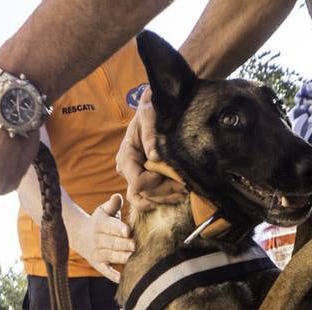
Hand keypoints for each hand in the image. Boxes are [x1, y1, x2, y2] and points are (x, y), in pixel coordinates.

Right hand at [72, 194, 134, 281]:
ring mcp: (98, 253)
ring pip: (110, 256)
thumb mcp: (103, 211)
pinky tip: (121, 279)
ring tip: (132, 258)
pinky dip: (112, 275)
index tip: (127, 231)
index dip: (119, 228)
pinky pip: (105, 271)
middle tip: (135, 245)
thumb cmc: (100, 221)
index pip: (110, 226)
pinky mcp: (98, 264)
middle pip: (112, 242)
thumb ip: (112, 205)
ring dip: (121, 257)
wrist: (80, 236)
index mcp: (100, 225)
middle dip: (123, 244)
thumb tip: (118, 196)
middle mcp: (98, 240)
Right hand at [116, 90, 183, 212]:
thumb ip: (151, 135)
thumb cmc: (150, 110)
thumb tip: (155, 157)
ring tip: (185, 191)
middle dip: (165, 192)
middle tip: (185, 185)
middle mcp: (127, 169)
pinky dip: (165, 197)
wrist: (153, 108)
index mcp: (126, 157)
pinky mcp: (145, 177)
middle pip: (144, 193)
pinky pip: (152, 195)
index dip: (154, 181)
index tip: (167, 169)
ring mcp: (135, 175)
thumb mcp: (149, 116)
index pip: (138, 182)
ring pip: (148, 198)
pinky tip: (179, 193)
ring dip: (167, 197)